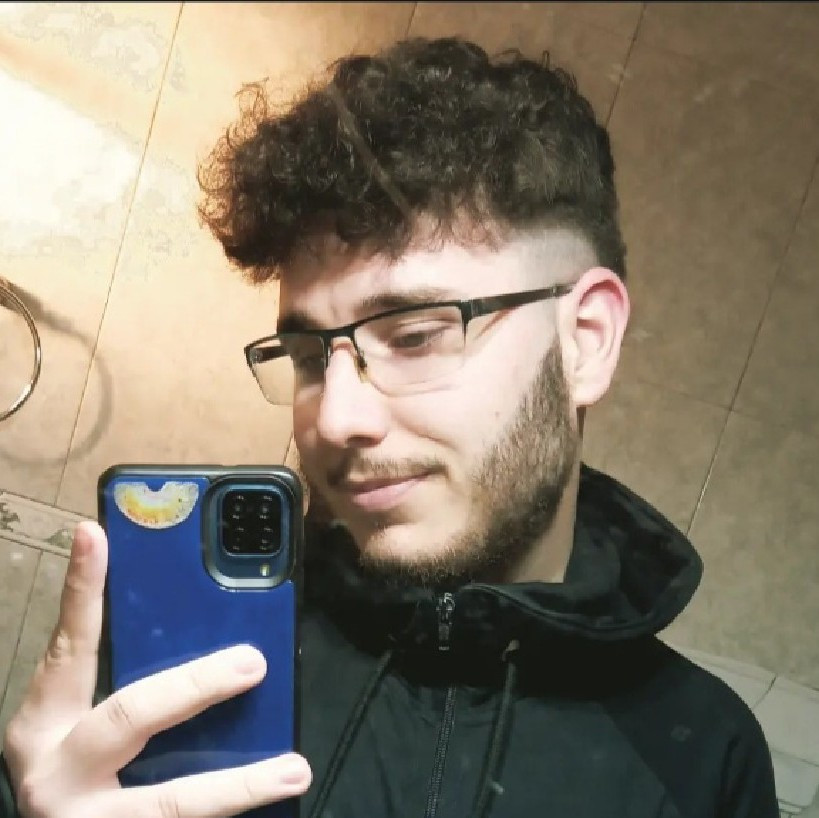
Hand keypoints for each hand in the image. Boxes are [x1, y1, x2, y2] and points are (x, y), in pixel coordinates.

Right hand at [2, 521, 310, 816]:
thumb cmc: (76, 770)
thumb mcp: (85, 720)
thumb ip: (128, 676)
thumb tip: (200, 621)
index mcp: (47, 722)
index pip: (70, 644)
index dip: (82, 590)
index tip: (97, 534)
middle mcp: (58, 771)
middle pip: (132, 716)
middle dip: (196, 685)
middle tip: (253, 661)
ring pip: (170, 803)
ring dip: (239, 786)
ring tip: (294, 770)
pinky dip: (229, 817)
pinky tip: (273, 807)